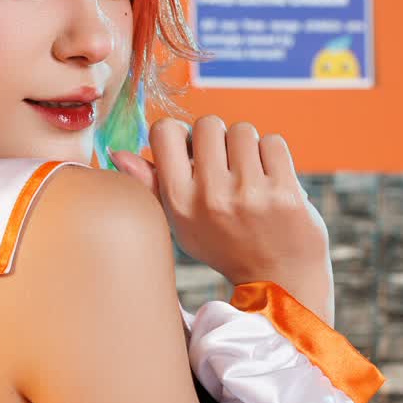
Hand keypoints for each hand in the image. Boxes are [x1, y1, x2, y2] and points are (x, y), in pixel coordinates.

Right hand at [110, 115, 334, 323]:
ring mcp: (250, 194)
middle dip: (218, 139)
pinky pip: (273, 141)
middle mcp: (211, 197)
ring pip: (243, 130)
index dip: (181, 134)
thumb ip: (152, 185)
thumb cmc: (225, 245)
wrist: (278, 279)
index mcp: (179, 202)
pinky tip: (271, 181)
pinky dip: (273, 156)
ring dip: (247, 147)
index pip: (165, 131)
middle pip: (208, 123)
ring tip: (250, 177)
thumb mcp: (181, 223)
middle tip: (226, 167)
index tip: (193, 152)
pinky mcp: (284, 191)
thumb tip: (117, 153)